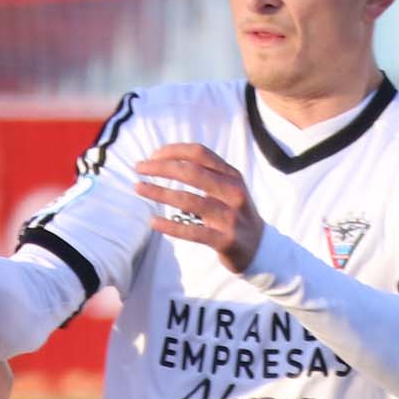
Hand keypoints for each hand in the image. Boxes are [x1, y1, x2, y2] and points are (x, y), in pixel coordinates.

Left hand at [131, 142, 265, 271]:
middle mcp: (232, 192)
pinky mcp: (225, 240)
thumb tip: (166, 161)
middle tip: (138, 168)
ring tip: (139, 188)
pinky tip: (153, 221)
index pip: (199, 153)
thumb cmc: (234, 213)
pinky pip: (193, 232)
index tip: (152, 156)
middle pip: (192, 172)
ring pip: (189, 200)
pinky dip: (171, 226)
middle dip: (161, 168)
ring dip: (160, 193)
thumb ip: (206, 174)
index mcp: (232, 175)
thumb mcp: (228, 188)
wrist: (260, 247)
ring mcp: (230, 217)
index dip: (173, 151)